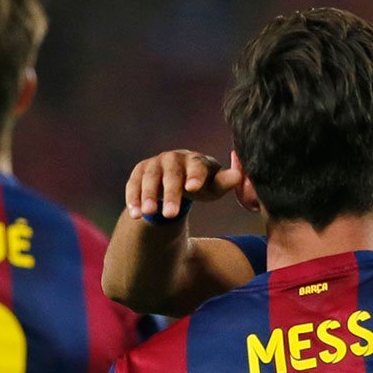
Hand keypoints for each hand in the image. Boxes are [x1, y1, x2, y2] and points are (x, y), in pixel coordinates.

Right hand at [125, 150, 243, 218]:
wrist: (180, 178)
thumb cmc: (202, 183)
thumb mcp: (214, 186)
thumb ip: (225, 182)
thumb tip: (239, 176)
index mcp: (196, 160)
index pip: (197, 166)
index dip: (195, 176)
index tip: (193, 188)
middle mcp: (174, 158)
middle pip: (172, 175)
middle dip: (171, 194)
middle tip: (171, 214)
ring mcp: (155, 164)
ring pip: (150, 178)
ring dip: (148, 195)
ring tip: (149, 213)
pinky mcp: (140, 172)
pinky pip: (133, 184)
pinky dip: (133, 198)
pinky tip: (135, 214)